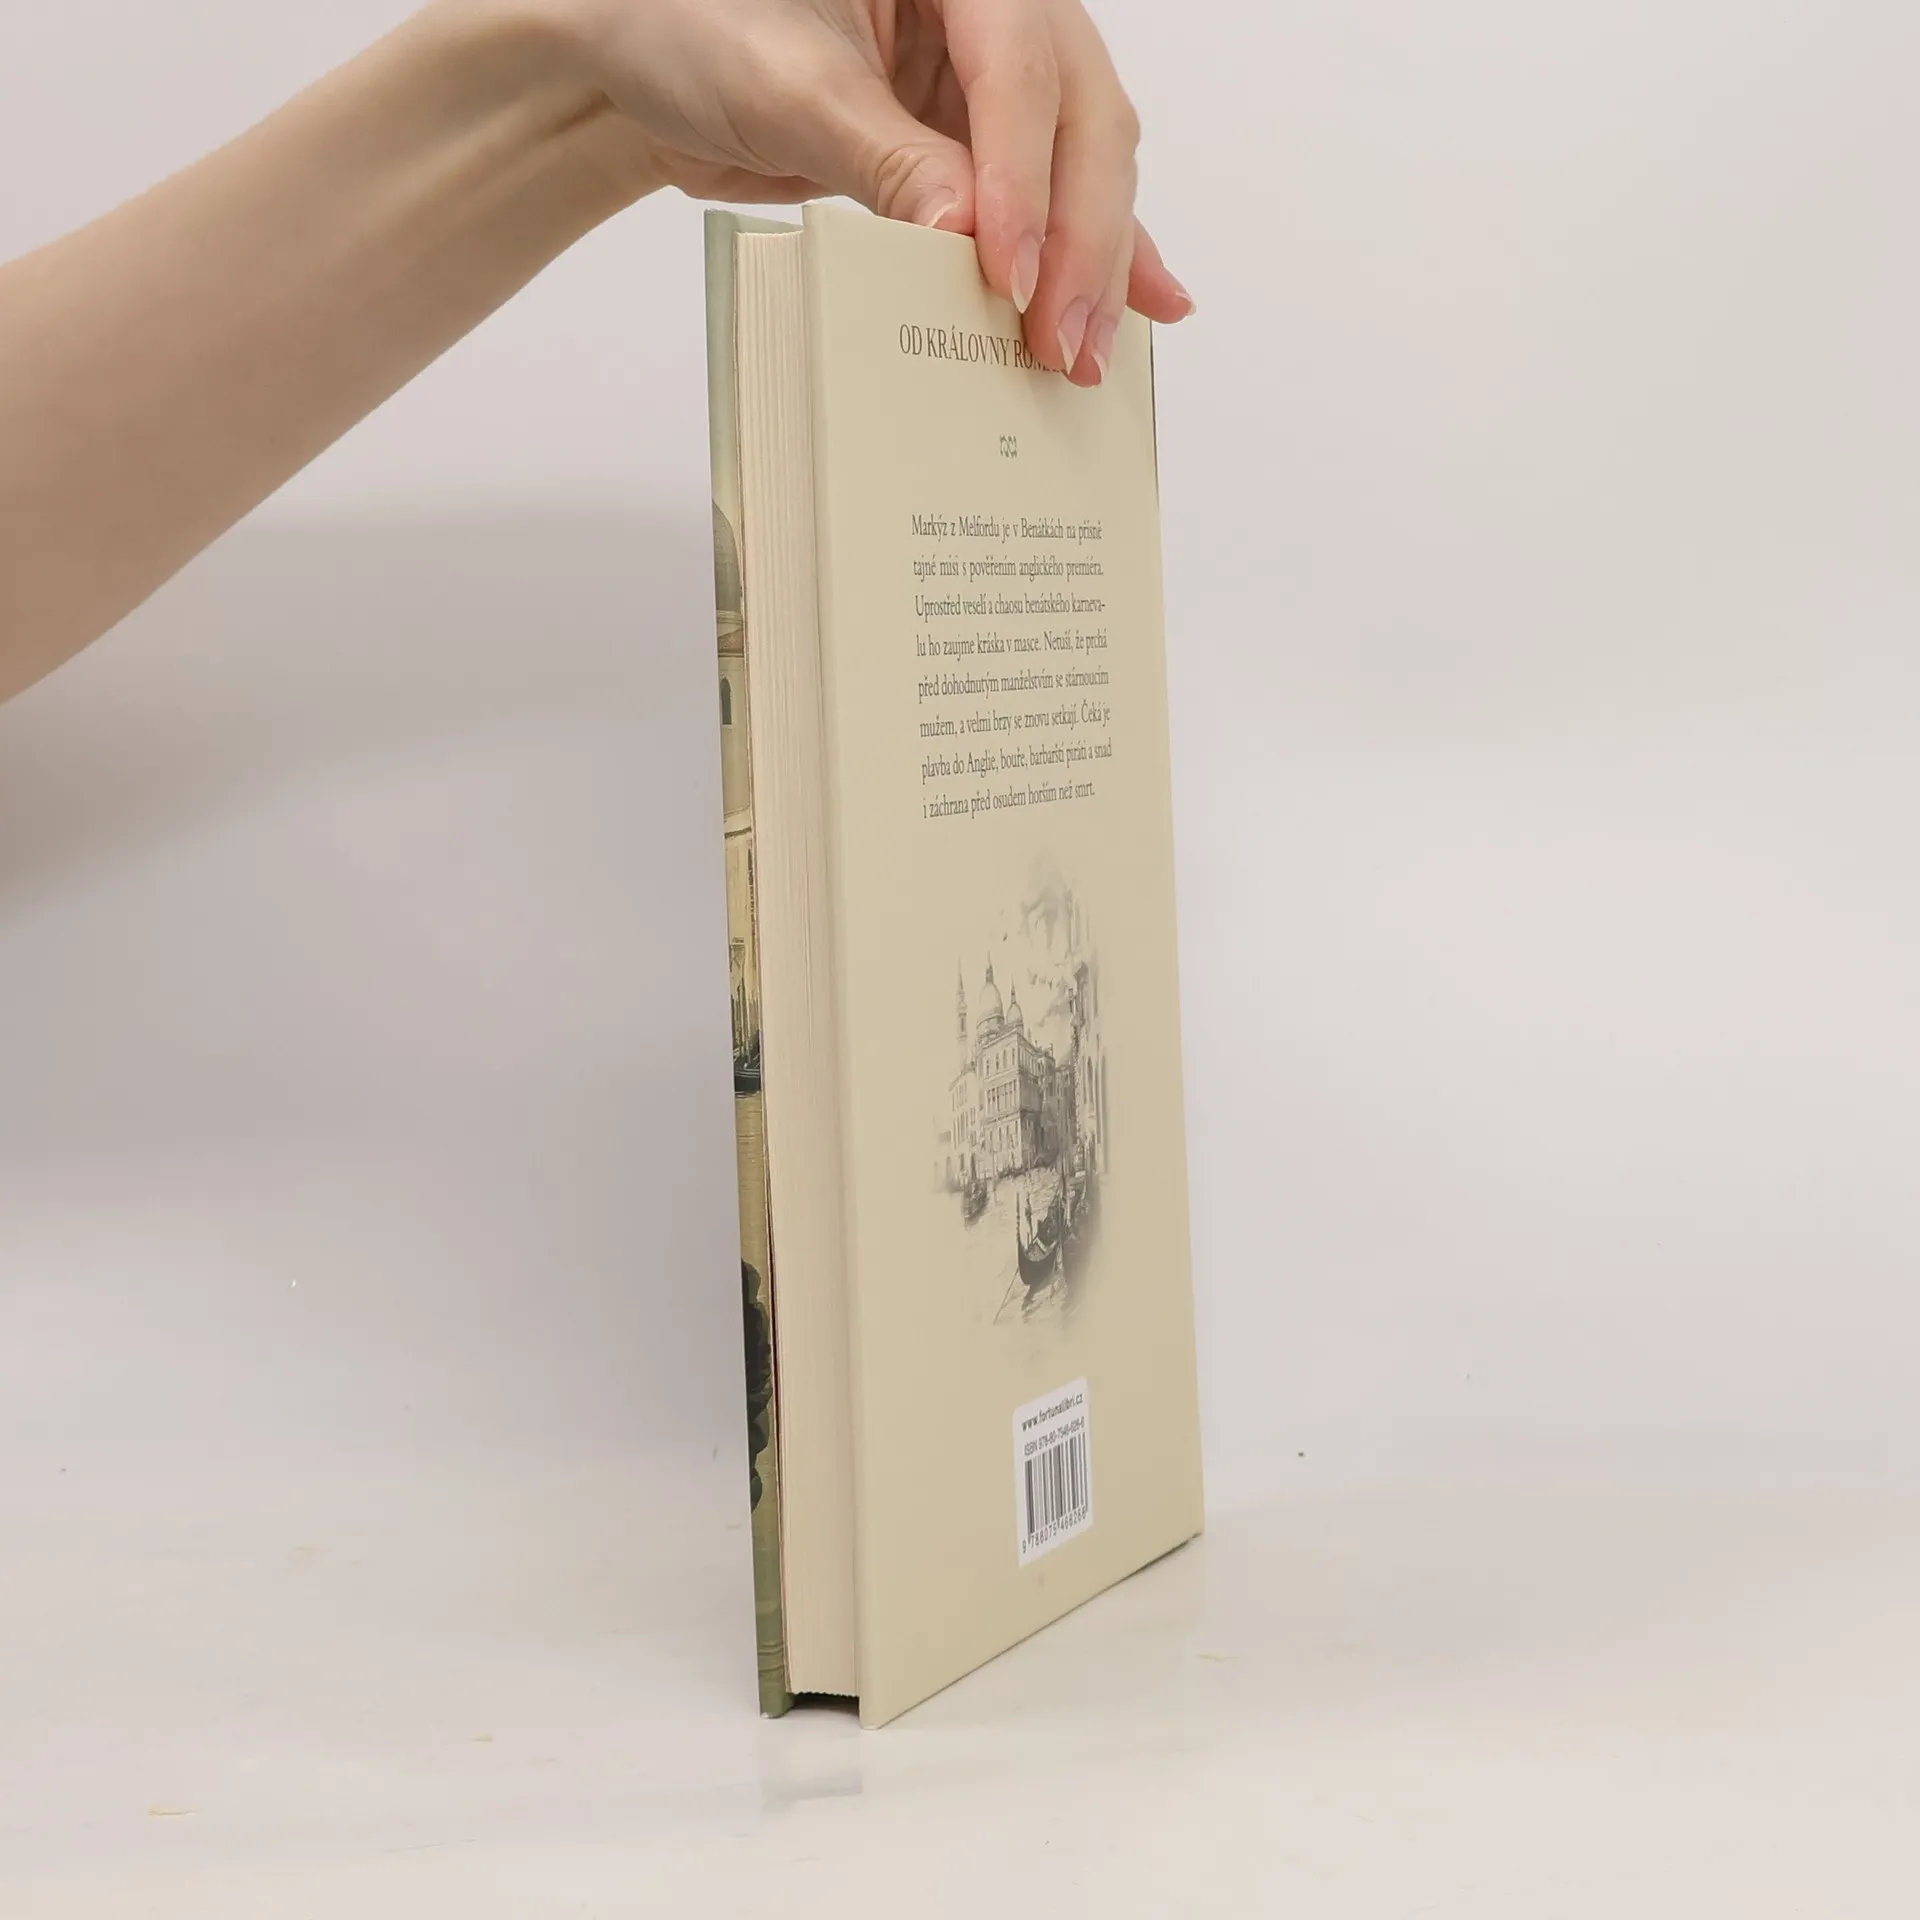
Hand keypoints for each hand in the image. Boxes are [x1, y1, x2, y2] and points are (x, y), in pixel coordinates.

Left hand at [546, 0, 1192, 383]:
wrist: (638, 58)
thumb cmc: (690, 25)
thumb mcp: (787, 86)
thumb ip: (885, 158)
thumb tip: (967, 240)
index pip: (1018, 72)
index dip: (1025, 182)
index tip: (1010, 276)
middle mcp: (987, 11)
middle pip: (1077, 121)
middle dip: (1080, 240)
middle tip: (1063, 341)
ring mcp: (983, 80)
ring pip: (1079, 165)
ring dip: (1093, 262)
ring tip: (1095, 349)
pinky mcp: (970, 145)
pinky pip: (1045, 197)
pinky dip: (1085, 254)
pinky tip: (1148, 298)